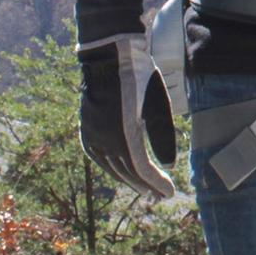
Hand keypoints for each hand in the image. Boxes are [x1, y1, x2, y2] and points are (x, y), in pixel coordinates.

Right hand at [78, 35, 175, 199]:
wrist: (111, 59)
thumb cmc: (139, 78)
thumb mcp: (157, 104)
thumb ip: (162, 136)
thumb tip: (168, 165)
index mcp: (123, 132)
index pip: (141, 168)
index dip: (156, 182)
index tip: (169, 193)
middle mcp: (103, 138)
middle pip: (126, 171)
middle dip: (145, 185)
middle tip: (159, 195)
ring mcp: (91, 135)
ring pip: (112, 166)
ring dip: (129, 179)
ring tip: (144, 189)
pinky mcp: (86, 131)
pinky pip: (99, 157)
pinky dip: (113, 167)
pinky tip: (123, 172)